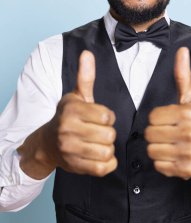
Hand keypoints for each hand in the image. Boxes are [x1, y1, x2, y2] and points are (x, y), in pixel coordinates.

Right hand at [18, 50, 117, 178]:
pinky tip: (98, 155)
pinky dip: (107, 163)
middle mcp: (68, 130)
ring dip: (107, 148)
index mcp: (72, 110)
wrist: (48, 143)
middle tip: (98, 131)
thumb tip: (87, 53)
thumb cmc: (67, 117)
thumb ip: (85, 76)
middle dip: (108, 133)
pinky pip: (104, 168)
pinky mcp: (76, 167)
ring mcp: (71, 151)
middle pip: (109, 135)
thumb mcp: (76, 96)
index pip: (107, 116)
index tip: (99, 117)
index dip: (107, 117)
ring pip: (108, 152)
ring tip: (97, 143)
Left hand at [144, 47, 190, 179]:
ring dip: (157, 147)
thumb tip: (182, 50)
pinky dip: (163, 162)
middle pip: (150, 134)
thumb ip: (183, 75)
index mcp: (188, 114)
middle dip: (155, 132)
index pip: (152, 117)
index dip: (157, 118)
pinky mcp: (186, 170)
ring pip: (152, 151)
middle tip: (167, 132)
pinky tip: (174, 154)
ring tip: (169, 143)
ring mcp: (189, 153)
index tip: (167, 119)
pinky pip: (159, 166)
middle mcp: (190, 134)